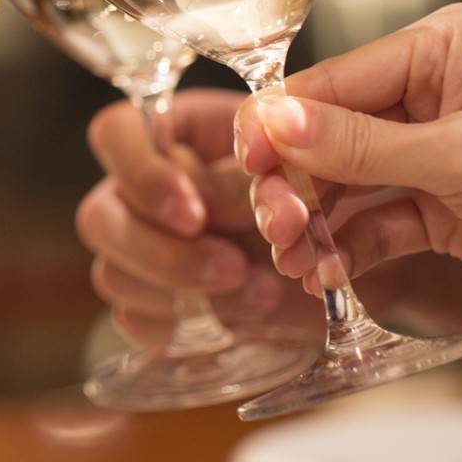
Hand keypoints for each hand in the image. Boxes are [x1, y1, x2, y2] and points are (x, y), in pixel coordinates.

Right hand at [78, 90, 319, 349]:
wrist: (363, 259)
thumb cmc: (335, 195)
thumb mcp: (310, 169)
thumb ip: (273, 168)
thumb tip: (262, 166)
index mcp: (176, 133)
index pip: (116, 133)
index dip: (143, 174)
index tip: (195, 214)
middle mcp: (145, 190)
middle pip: (98, 217)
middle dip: (166, 253)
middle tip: (233, 268)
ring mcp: (143, 250)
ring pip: (113, 276)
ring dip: (187, 293)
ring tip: (263, 294)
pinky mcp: (156, 306)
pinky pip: (138, 323)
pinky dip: (191, 328)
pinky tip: (247, 317)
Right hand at [235, 3, 461, 321]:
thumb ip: (361, 144)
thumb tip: (273, 121)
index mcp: (438, 48)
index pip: (329, 83)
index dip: (280, 129)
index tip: (246, 171)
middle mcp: (428, 93)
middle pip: (325, 137)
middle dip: (296, 185)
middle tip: (280, 230)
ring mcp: (431, 152)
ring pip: (343, 185)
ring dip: (314, 224)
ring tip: (298, 265)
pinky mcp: (440, 206)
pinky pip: (373, 223)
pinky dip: (346, 249)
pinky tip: (328, 276)